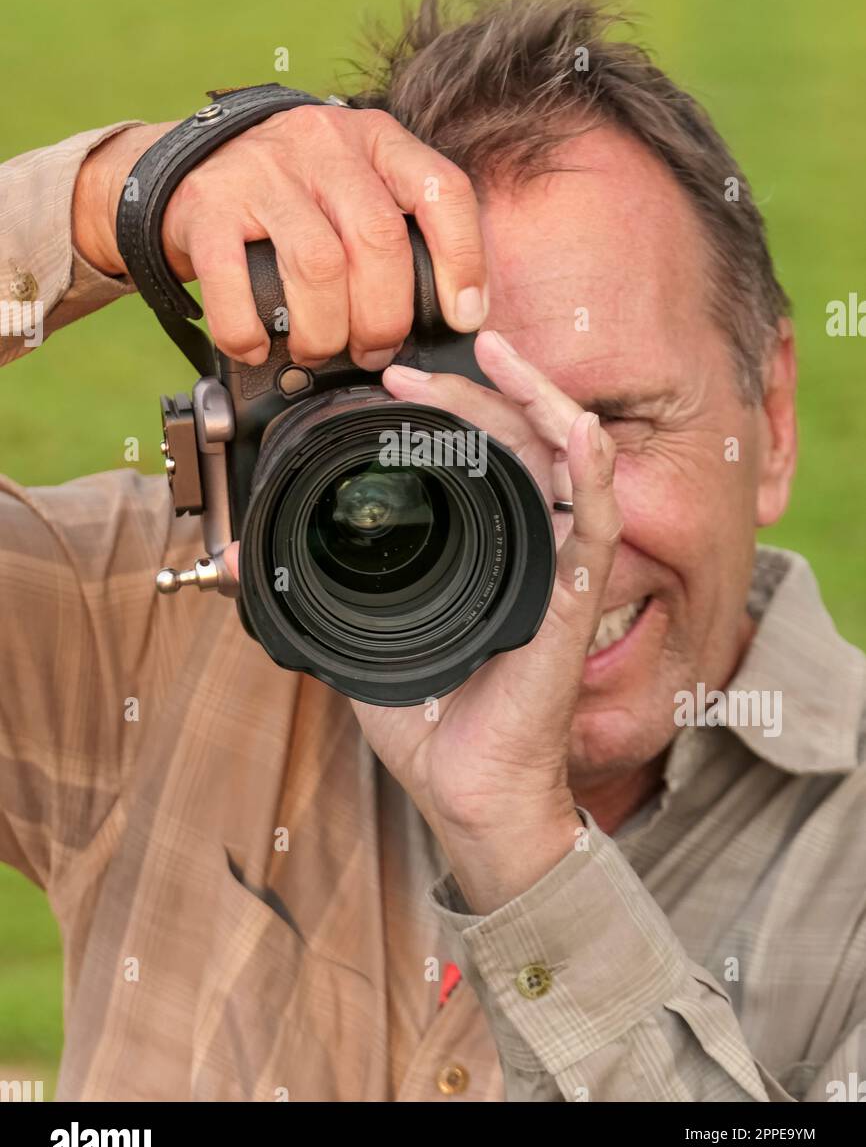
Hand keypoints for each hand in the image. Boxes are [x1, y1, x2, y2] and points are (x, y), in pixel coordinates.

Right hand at [71, 104, 487, 366]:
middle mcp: (323, 143)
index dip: (463, 261)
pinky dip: (248, 331)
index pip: (442, 190)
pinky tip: (256, 347)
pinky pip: (234, 281)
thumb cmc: (291, 194)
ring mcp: (262, 171)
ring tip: (317, 353)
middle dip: (384, 316)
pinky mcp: (207, 204)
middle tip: (374, 351)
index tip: (463, 317)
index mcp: (375, 139)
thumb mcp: (355, 185)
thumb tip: (451, 317)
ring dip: (324, 331)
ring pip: (318, 265)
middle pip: (378, 240)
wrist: (187, 163)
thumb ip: (398, 230)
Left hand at [226, 330, 620, 912]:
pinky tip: (579, 428)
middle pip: (519, 439)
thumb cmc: (432, 724)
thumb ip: (311, 593)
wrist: (466, 792)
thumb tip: (240, 564)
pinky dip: (594, 470)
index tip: (390, 385)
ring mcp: (556, 568)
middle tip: (410, 369)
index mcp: (485, 549)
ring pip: (564, 459)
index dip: (446, 409)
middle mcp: (527, 547)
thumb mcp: (355, 638)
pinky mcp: (574, 600)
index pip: (482, 455)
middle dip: (473, 389)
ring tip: (496, 354)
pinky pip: (596, 524)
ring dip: (536, 398)